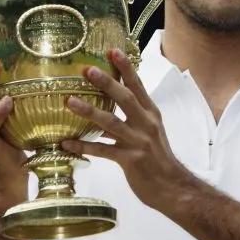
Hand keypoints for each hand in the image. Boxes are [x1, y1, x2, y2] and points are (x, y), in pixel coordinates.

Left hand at [62, 48, 190, 208]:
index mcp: (151, 114)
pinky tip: (67, 143)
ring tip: (69, 101)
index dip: (125, 68)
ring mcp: (138, 142)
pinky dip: (83, 146)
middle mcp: (146, 124)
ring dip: (88, 111)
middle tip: (87, 69)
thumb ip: (132, 117)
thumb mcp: (150, 132)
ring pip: (110, 122)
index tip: (112, 51)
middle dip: (106, 82)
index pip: (138, 86)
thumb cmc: (159, 159)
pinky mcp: (130, 160)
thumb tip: (109, 104)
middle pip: (125, 98)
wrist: (173, 187)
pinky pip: (102, 151)